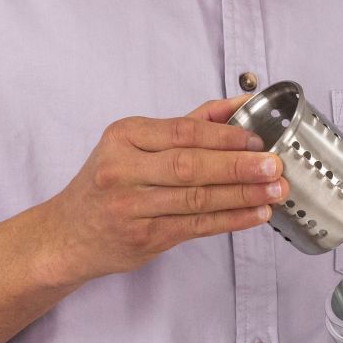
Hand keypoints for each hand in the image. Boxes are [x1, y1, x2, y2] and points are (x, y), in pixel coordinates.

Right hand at [37, 100, 286, 285]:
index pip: (182, 132)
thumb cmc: (108, 183)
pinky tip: (254, 213)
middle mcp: (123, 170)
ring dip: (241, 195)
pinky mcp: (143, 237)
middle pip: (190, 166)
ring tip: (273, 190)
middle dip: (238, 166)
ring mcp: (131, 207)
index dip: (224, 136)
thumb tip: (237, 105)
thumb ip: (187, 125)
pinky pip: (195, 226)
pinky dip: (230, 220)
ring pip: (196, 199)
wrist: (68, 234)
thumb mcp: (134, 144)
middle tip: (273, 165)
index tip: (256, 139)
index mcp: (123, 137)